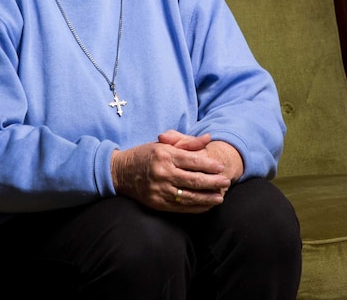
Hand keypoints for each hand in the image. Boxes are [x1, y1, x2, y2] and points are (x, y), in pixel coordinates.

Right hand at [111, 132, 229, 212]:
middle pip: (195, 180)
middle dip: (213, 182)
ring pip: (190, 196)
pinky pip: (181, 207)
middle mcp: (163, 173)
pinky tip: (206, 205)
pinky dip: (196, 207)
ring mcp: (160, 190)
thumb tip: (208, 138)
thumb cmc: (144, 155)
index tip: (221, 168)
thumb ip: (187, 142)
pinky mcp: (157, 203)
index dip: (210, 165)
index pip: (194, 161)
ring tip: (221, 197)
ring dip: (208, 197)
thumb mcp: (163, 144)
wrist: (119, 172)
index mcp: (165, 155)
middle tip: (226, 182)